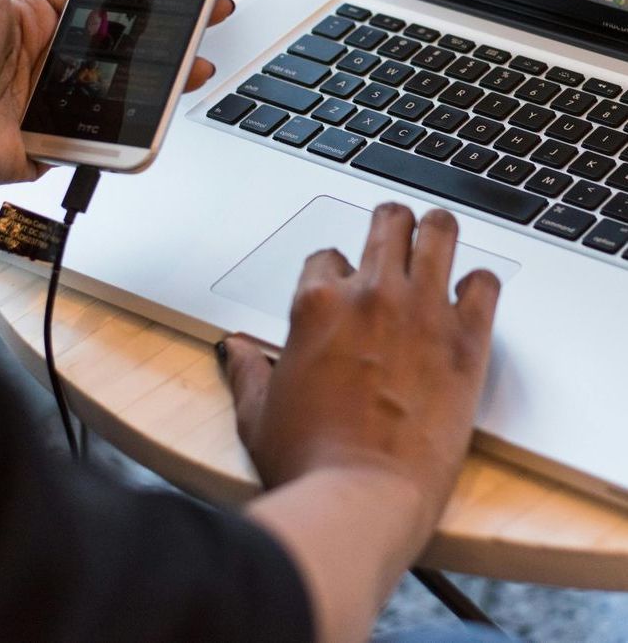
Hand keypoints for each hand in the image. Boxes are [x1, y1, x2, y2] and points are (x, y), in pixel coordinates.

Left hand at [0, 0, 232, 184]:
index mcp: (32, 14)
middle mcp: (48, 56)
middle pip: (124, 41)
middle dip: (170, 29)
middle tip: (210, 13)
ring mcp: (54, 101)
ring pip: (124, 88)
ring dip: (165, 77)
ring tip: (197, 64)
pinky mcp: (55, 142)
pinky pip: (104, 136)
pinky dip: (135, 129)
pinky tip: (162, 110)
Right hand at [222, 203, 499, 534]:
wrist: (361, 500)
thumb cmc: (309, 463)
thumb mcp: (258, 415)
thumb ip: (248, 371)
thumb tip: (235, 349)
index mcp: (318, 303)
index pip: (328, 256)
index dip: (336, 272)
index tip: (344, 290)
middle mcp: (371, 294)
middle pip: (388, 221)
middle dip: (391, 225)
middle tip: (397, 238)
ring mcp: (422, 311)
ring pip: (439, 231)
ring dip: (437, 233)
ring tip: (438, 242)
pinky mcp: (466, 340)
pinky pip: (485, 283)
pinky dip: (480, 285)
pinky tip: (472, 298)